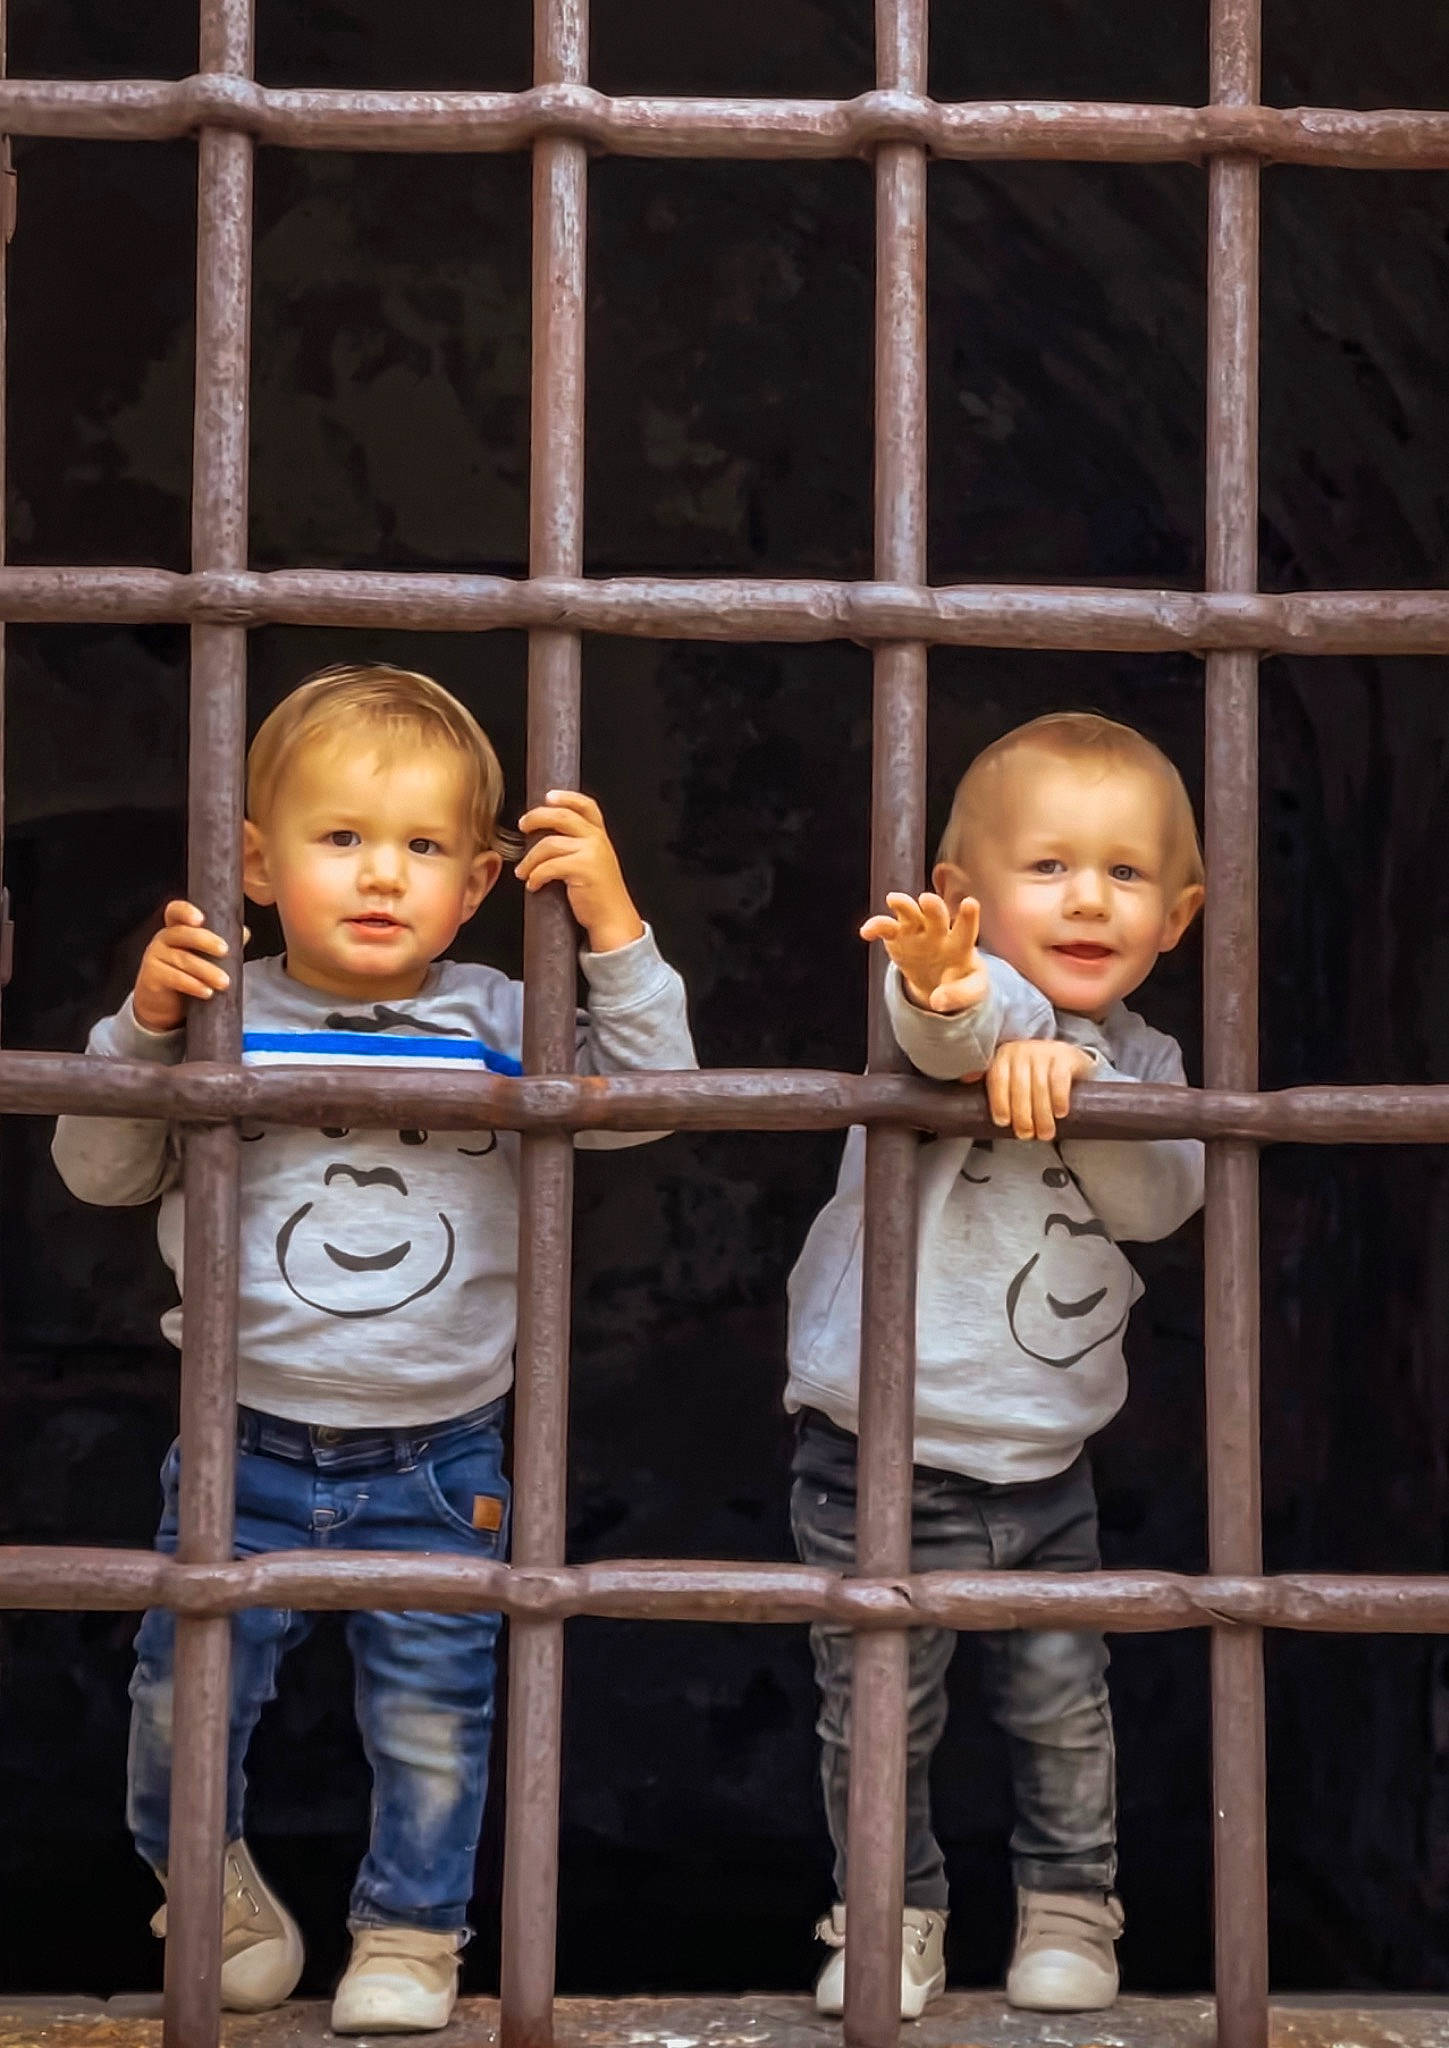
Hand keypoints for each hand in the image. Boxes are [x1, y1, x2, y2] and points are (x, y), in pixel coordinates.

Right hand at [133, 900, 235, 1032]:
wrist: (164, 1004)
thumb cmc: (187, 974)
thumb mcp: (204, 957)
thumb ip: (223, 943)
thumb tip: (244, 932)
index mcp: (177, 928)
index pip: (176, 912)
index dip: (186, 911)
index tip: (201, 919)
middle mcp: (163, 939)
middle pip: (182, 934)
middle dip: (205, 941)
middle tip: (225, 951)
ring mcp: (155, 957)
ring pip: (183, 959)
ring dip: (207, 971)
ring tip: (224, 982)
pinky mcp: (152, 977)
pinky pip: (174, 978)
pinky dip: (193, 985)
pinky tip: (207, 992)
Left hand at [516, 790, 644, 954]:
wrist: (613, 920)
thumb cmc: (599, 896)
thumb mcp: (594, 862)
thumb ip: (578, 845)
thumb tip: (545, 834)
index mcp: (600, 836)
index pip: (585, 805)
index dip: (566, 797)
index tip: (548, 797)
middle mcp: (598, 840)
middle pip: (562, 816)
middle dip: (537, 817)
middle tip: (522, 825)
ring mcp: (592, 853)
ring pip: (549, 844)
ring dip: (529, 858)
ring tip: (522, 871)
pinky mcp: (583, 869)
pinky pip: (549, 866)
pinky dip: (535, 875)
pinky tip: (533, 884)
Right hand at [860, 892, 987, 1012]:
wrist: (940, 982)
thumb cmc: (961, 980)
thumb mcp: (972, 991)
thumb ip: (959, 995)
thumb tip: (936, 1002)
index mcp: (960, 944)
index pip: (966, 929)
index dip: (968, 917)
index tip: (970, 903)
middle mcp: (939, 932)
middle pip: (936, 915)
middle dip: (932, 907)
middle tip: (927, 899)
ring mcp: (916, 932)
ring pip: (909, 913)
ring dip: (902, 905)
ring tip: (893, 899)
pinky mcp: (896, 937)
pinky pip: (885, 928)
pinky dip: (875, 926)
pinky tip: (866, 932)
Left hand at [986, 1039, 1094, 1140]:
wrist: (1064, 1056)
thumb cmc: (1032, 1072)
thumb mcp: (1010, 1073)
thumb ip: (994, 1082)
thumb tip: (965, 1080)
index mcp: (1003, 1057)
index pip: (997, 1079)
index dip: (998, 1102)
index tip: (1003, 1122)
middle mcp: (1021, 1051)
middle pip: (1019, 1086)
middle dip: (1022, 1114)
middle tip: (1026, 1134)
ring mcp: (1043, 1052)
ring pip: (1040, 1086)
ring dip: (1042, 1114)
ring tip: (1045, 1133)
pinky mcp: (1063, 1057)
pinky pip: (1059, 1080)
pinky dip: (1058, 1099)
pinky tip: (1060, 1113)